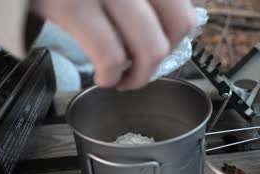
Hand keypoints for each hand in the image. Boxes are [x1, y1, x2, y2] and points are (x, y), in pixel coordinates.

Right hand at [31, 0, 204, 90]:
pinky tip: (103, 78)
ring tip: (123, 79)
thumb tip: (181, 15)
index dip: (178, 34)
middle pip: (178, 27)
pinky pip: (111, 56)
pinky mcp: (72, 5)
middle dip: (161, 58)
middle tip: (141, 65)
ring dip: (139, 77)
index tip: (163, 43)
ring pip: (151, 47)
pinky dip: (110, 77)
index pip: (187, 6)